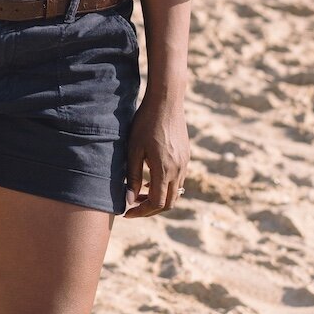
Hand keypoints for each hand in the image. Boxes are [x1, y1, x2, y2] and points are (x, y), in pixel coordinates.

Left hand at [124, 95, 189, 217]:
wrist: (167, 101)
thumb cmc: (145, 123)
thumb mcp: (134, 149)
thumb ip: (132, 176)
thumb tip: (128, 200)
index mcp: (165, 170)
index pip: (156, 203)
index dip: (141, 212)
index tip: (127, 212)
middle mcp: (178, 170)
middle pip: (169, 203)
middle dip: (150, 209)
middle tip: (133, 207)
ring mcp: (185, 163)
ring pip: (175, 192)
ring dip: (159, 197)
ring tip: (140, 193)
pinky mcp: (186, 156)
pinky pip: (178, 180)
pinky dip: (166, 185)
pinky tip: (152, 178)